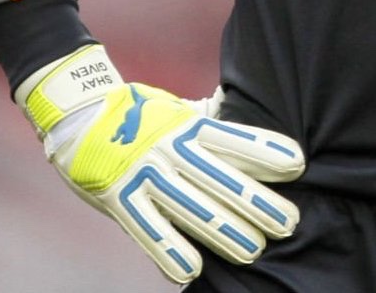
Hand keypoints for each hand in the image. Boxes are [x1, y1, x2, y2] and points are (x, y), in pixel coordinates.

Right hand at [16, 44, 303, 283]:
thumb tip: (242, 104)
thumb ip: (209, 116)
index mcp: (189, 125)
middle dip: (255, 201)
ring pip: (190, 205)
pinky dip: (168, 249)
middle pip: (220, 177)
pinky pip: (146, 227)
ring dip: (223, 230)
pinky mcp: (118, 196)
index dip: (265, 150)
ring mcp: (144, 173)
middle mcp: (171, 148)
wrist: (78, 112)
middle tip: (289, 221)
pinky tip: (193, 270)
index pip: (234, 138)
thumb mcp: (178, 108)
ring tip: (254, 250)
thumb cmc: (139, 112)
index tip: (297, 164)